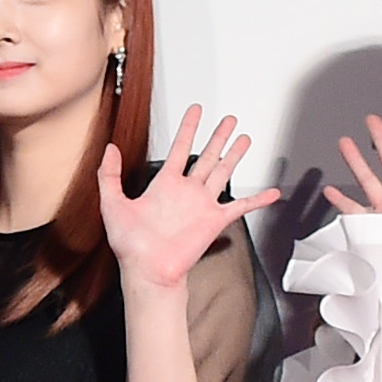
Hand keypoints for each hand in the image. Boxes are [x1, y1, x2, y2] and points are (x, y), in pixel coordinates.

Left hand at [104, 103, 282, 295]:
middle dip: (218, 137)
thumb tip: (109, 149)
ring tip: (244, 138)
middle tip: (228, 119)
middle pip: (208, 156)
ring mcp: (203, 205)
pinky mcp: (215, 221)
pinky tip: (272, 192)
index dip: (189, 128)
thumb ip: (110, 176)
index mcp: (164, 184)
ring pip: (223, 172)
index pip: (180, 148)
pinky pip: (241, 206)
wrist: (148, 270)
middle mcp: (186, 191)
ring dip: (235, 155)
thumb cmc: (130, 245)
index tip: (196, 111)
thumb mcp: (113, 205)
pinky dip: (258, 200)